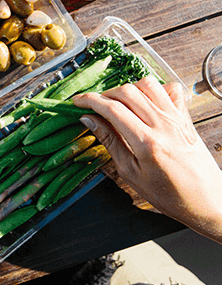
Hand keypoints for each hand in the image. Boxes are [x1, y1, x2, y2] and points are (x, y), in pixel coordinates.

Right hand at [73, 76, 221, 242]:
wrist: (207, 200)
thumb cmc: (169, 194)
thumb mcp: (130, 173)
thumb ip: (110, 142)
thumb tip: (89, 120)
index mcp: (146, 142)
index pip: (112, 109)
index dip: (89, 100)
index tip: (77, 101)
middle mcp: (163, 125)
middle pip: (127, 92)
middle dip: (105, 94)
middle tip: (94, 105)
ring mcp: (177, 118)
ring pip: (147, 85)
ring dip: (128, 89)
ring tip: (118, 102)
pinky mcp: (186, 118)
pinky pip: (171, 90)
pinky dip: (155, 89)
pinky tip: (145, 101)